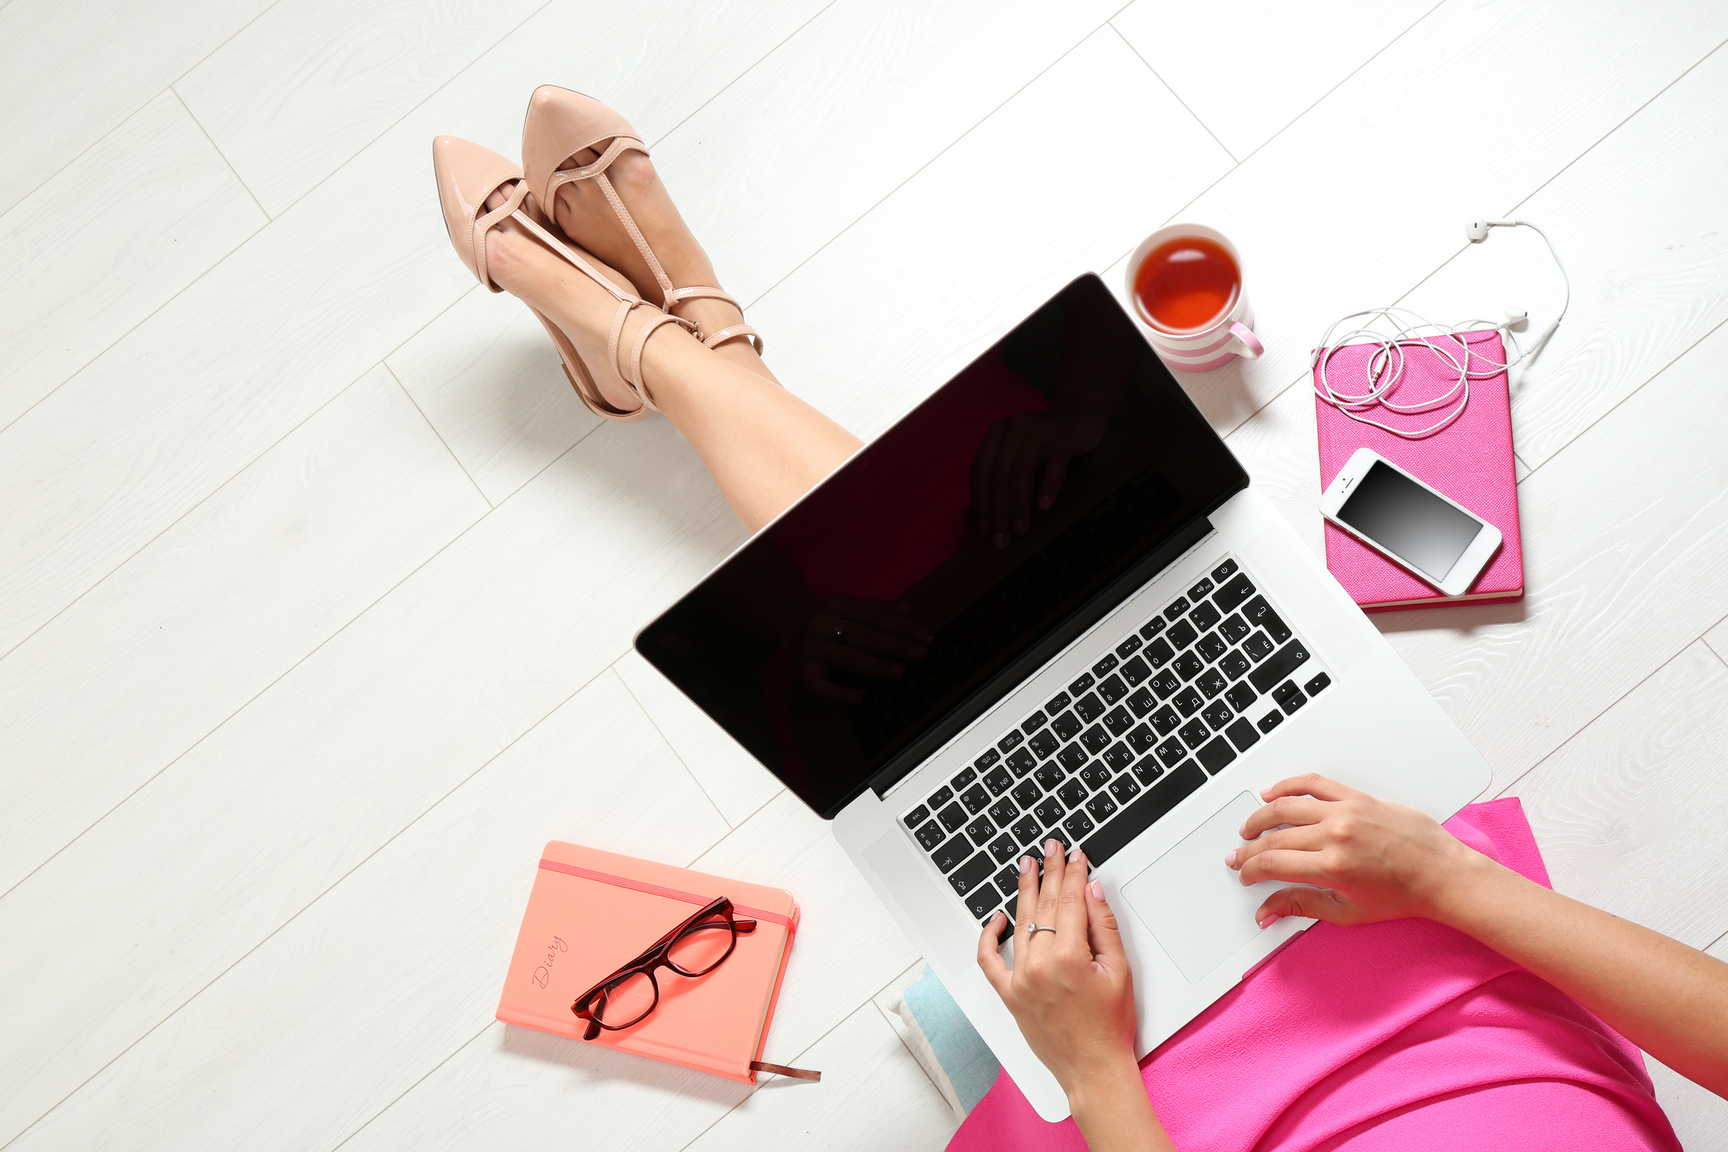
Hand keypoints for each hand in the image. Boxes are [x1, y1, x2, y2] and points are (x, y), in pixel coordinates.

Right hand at [794, 594, 931, 703]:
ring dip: (877, 666)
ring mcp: (811, 648)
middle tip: (921, 655)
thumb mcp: (854, 607)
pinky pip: (820, 686)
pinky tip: (859, 699)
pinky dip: (839, 694)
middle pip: (864, 637)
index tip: (927, 637)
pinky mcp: (803, 671)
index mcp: (838, 603)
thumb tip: (909, 611)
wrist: (792, 626)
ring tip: (901, 672)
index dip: (902, 626)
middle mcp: (822, 624)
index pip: (875, 616)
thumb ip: (880, 609)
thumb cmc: (833, 619)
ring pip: (848, 659)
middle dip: (895, 646)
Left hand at [967, 407, 1106, 548]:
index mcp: (995, 434)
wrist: (1081, 417)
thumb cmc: (1044, 446)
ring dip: (1019, 504)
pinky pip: (1054, 463)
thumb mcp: (1016, 463)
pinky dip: (1048, 485)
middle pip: (999, 475)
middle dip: (999, 511)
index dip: (979, 503)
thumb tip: (968, 520)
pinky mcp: (1064, 435)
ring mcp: (1038, 429)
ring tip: (1020, 530)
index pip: (979, 472)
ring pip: (1021, 470)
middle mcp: (1013, 428)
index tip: (985, 531)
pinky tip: (1045, 506)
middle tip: (1002, 540)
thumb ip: (992, 488)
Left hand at [977, 841, 1137, 1100]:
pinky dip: (989, 936)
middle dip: (1049, 872)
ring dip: (1024, 891)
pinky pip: (990, 960)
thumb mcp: (1120, 971)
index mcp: (1070, 958)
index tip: (1075, 855)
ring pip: (1021, 924)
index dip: (1073, 873)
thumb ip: (1104, 926)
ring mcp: (1020, 980)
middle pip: (1044, 905)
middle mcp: (1040, 965)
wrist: (1093, 1070)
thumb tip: (1091, 891)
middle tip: (1050, 847)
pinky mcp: (1009, 994)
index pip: (1070, 901)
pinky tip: (997, 917)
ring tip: (1027, 866)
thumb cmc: (1110, 1027)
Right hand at [1227, 774, 1489, 927]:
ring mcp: (1346, 812)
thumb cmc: (1402, 895)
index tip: (1245, 874)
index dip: (1250, 869)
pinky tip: (1273, 793)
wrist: (1440, 873)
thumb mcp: (1348, 912)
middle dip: (1249, 849)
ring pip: (1285, 807)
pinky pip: (1313, 783)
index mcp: (1333, 867)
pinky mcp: (1357, 797)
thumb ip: (1302, 906)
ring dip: (1259, 817)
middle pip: (1274, 837)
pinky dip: (1288, 786)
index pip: (1272, 863)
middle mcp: (1336, 835)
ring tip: (1249, 828)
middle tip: (1239, 855)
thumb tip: (1266, 912)